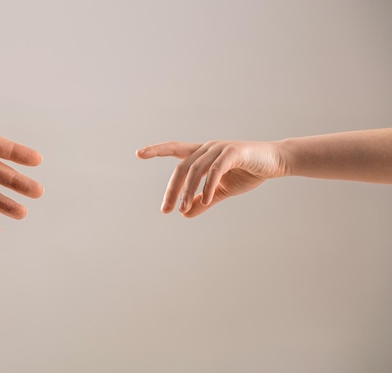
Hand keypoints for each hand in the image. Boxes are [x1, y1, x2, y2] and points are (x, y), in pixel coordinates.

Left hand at [136, 140, 285, 216]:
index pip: (175, 149)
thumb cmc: (248, 173)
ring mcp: (220, 148)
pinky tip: (206, 201)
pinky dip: (208, 186)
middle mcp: (207, 148)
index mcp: (202, 154)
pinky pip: (215, 170)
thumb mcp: (222, 191)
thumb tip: (185, 213)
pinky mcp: (234, 152)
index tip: (139, 153)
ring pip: (196, 169)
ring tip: (183, 209)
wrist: (276, 162)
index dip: (157, 150)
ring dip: (188, 191)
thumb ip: (204, 201)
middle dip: (172, 190)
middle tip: (166, 210)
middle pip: (182, 167)